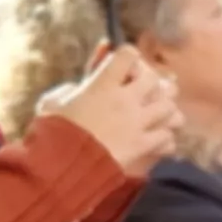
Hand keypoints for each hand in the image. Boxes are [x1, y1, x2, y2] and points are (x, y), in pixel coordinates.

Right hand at [36, 44, 183, 175]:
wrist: (62, 167)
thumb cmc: (52, 133)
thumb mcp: (52, 103)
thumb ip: (70, 89)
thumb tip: (78, 88)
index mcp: (102, 85)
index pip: (128, 55)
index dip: (128, 56)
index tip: (123, 65)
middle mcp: (124, 100)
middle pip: (154, 78)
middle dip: (149, 82)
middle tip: (141, 91)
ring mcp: (137, 123)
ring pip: (169, 107)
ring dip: (164, 110)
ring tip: (155, 115)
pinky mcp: (142, 146)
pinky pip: (168, 138)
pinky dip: (164, 138)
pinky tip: (154, 139)